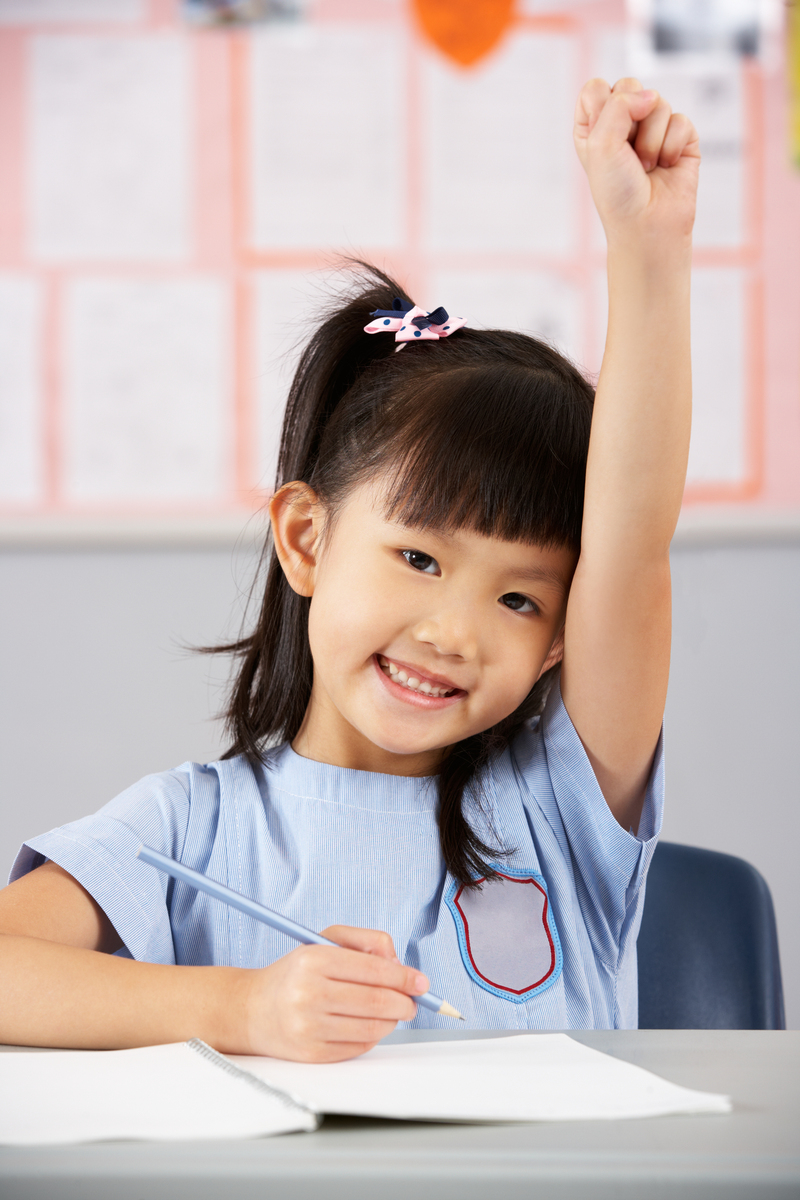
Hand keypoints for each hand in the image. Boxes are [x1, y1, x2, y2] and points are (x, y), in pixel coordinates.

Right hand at [236, 926, 427, 1061]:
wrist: (253, 1010)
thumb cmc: (296, 973)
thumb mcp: (325, 941)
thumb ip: (366, 942)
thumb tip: (400, 964)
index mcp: (313, 959)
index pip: (373, 969)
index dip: (404, 977)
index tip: (421, 982)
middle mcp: (309, 993)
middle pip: (377, 1001)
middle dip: (405, 1002)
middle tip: (412, 1001)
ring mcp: (309, 1027)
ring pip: (373, 1027)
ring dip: (392, 1020)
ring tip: (390, 1011)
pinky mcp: (312, 1054)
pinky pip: (359, 1046)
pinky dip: (372, 1035)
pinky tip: (366, 1023)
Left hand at [573, 77, 699, 244]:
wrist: (647, 226)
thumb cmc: (617, 193)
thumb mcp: (601, 145)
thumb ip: (618, 105)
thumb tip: (651, 96)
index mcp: (594, 126)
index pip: (597, 87)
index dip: (603, 107)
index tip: (604, 139)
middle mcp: (622, 124)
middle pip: (630, 86)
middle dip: (630, 121)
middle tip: (627, 154)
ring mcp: (653, 129)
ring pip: (658, 102)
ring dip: (650, 141)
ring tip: (646, 167)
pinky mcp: (681, 138)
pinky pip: (681, 121)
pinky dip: (671, 147)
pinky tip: (666, 167)